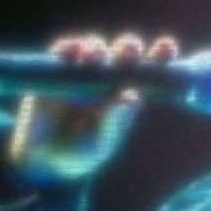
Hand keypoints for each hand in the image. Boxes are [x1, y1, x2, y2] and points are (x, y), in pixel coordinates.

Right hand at [0, 31, 177, 186]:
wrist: (44, 162)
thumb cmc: (80, 154)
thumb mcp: (98, 143)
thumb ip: (112, 120)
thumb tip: (130, 96)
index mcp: (127, 95)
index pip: (148, 70)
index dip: (159, 55)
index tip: (166, 47)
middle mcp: (108, 80)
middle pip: (122, 54)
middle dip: (128, 48)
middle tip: (128, 51)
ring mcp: (82, 73)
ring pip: (94, 49)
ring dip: (97, 48)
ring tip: (93, 57)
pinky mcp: (56, 71)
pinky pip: (63, 53)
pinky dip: (67, 49)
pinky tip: (71, 52)